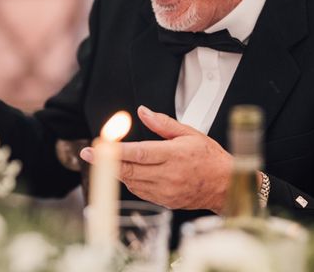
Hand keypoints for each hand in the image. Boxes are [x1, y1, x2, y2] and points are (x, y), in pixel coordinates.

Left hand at [81, 105, 232, 212]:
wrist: (226, 185)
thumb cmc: (210, 158)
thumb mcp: (189, 133)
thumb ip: (162, 123)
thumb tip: (143, 112)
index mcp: (173, 155)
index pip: (138, 153)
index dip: (114, 151)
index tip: (97, 146)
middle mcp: (168, 175)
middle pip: (129, 169)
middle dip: (105, 161)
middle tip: (87, 153)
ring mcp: (165, 191)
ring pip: (131, 181)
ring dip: (116, 171)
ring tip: (104, 160)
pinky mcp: (164, 201)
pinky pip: (140, 191)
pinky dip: (130, 181)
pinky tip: (126, 172)